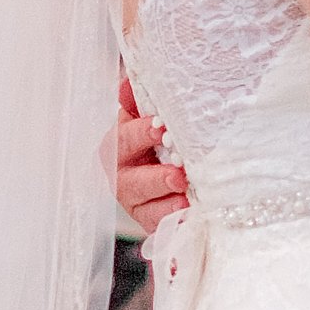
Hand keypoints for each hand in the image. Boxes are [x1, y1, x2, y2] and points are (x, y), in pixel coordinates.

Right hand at [110, 74, 188, 234]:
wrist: (180, 168)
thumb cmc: (163, 136)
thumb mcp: (151, 114)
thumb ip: (139, 99)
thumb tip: (128, 82)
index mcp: (118, 147)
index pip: (122, 140)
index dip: (139, 135)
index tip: (160, 127)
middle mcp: (123, 178)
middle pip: (131, 181)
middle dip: (154, 178)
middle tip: (178, 173)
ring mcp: (138, 205)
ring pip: (147, 209)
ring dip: (166, 204)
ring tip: (186, 197)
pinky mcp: (155, 224)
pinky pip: (162, 228)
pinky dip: (176, 223)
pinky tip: (191, 215)